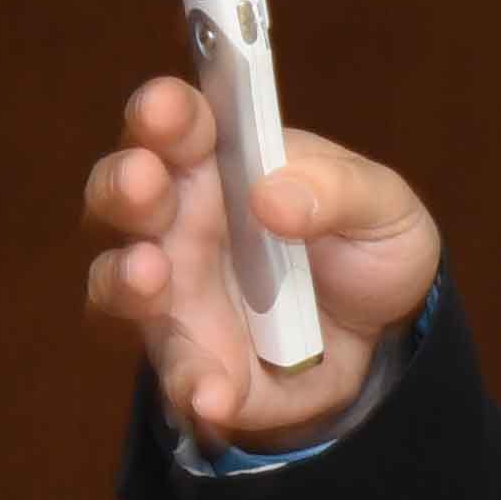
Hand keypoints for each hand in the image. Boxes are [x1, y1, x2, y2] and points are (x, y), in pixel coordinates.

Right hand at [77, 76, 442, 447]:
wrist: (382, 335)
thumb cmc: (364, 245)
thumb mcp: (383, 206)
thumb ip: (340, 190)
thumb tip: (275, 196)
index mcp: (222, 162)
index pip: (178, 125)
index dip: (164, 112)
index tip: (166, 108)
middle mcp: (177, 222)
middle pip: (122, 195)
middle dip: (124, 185)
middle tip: (144, 181)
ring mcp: (172, 295)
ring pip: (117, 283)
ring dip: (125, 278)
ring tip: (151, 274)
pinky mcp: (192, 363)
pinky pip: (177, 376)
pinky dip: (192, 383)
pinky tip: (215, 391)